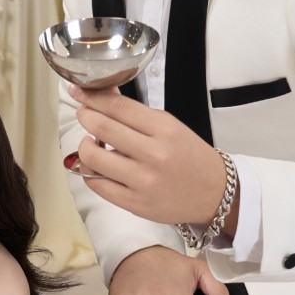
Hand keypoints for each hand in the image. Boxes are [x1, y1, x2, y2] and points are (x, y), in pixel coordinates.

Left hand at [67, 85, 232, 230]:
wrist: (214, 192)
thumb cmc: (191, 157)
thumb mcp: (170, 126)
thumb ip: (136, 114)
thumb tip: (104, 96)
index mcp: (164, 130)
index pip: (118, 107)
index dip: (93, 97)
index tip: (80, 91)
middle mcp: (153, 155)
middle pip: (102, 128)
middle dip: (85, 116)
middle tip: (84, 113)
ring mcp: (143, 181)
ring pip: (94, 159)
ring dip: (84, 146)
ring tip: (90, 142)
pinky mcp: (135, 203)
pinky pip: (98, 185)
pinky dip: (90, 172)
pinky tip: (96, 165)